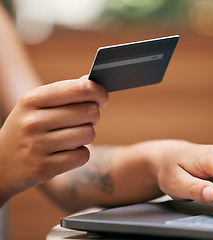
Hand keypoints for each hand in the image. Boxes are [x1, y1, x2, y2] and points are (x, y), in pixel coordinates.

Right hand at [0, 78, 107, 204]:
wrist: (0, 165)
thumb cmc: (26, 130)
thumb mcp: (36, 107)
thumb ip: (64, 94)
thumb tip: (90, 82)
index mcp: (32, 99)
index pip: (81, 89)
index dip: (99, 93)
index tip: (102, 100)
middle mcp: (33, 121)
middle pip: (90, 112)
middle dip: (93, 117)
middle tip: (82, 121)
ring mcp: (38, 146)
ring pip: (89, 134)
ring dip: (86, 137)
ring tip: (71, 138)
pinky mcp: (45, 168)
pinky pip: (83, 156)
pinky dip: (80, 155)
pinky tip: (66, 154)